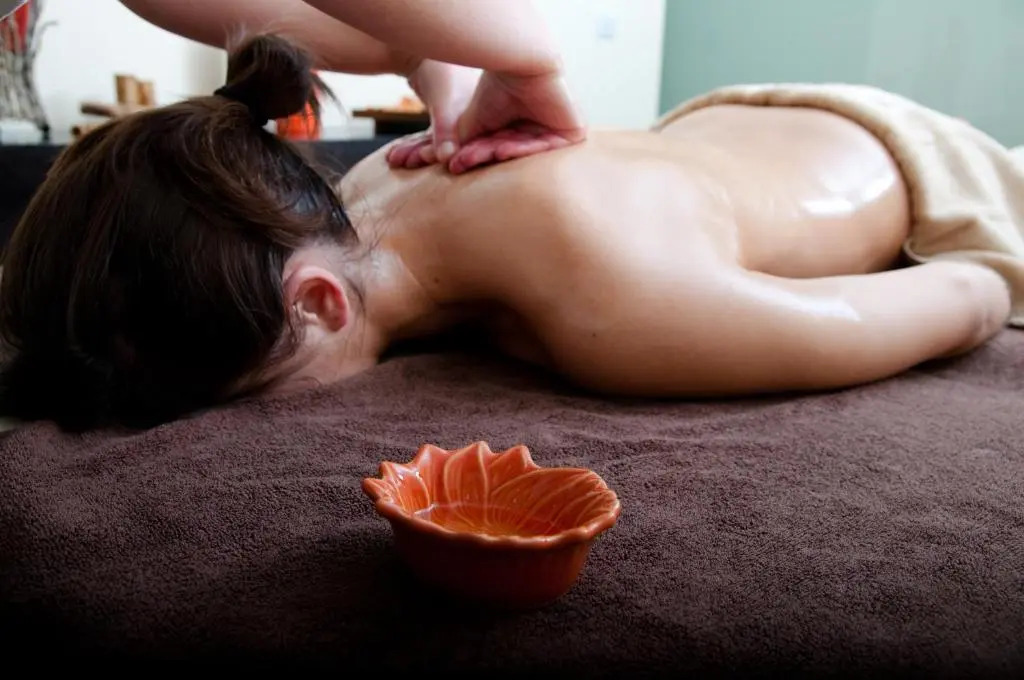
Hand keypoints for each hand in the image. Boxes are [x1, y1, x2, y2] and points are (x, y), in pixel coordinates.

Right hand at [388, 64, 586, 174]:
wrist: (521, 61)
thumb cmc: (498, 86)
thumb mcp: (476, 122)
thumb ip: (468, 144)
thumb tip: (449, 165)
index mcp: (524, 129)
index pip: (499, 149)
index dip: (477, 156)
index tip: (455, 165)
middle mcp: (541, 131)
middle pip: (512, 153)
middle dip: (487, 155)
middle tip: (464, 161)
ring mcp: (559, 132)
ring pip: (527, 154)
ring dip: (503, 153)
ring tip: (483, 152)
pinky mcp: (574, 133)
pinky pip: (548, 150)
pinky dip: (526, 150)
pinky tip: (504, 148)